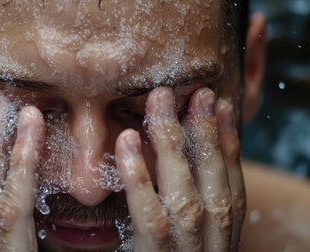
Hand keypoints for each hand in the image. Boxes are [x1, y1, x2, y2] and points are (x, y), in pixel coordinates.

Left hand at [115, 87, 244, 250]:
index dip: (229, 143)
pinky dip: (138, 176)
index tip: (223, 106)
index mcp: (221, 236)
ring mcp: (187, 249)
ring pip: (183, 190)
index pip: (231, 184)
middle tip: (199, 92)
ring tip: (161, 101)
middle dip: (206, 133)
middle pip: (212, 181)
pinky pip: (149, 213)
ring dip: (172, 141)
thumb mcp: (190, 241)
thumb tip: (181, 163)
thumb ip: (188, 209)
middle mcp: (213, 242)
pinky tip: (127, 140)